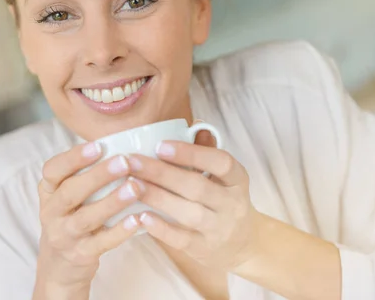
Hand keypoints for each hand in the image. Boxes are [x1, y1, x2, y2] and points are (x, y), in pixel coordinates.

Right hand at [34, 142, 142, 298]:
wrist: (59, 266)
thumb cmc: (71, 218)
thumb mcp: (66, 196)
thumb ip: (84, 173)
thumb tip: (122, 142)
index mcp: (48, 191)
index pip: (52, 170)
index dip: (74, 157)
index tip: (99, 145)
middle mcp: (52, 213)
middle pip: (71, 192)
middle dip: (98, 175)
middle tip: (125, 161)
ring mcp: (65, 235)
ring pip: (86, 218)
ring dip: (112, 201)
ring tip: (135, 187)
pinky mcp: (81, 255)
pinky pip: (101, 242)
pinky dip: (120, 231)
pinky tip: (138, 219)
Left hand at [128, 137, 261, 271]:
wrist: (243, 244)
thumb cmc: (224, 199)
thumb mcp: (225, 176)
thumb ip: (208, 151)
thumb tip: (196, 125)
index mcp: (238, 179)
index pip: (221, 162)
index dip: (191, 153)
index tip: (160, 145)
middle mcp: (232, 204)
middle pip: (197, 186)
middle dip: (161, 173)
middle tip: (132, 161)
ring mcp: (220, 229)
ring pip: (188, 212)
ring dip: (157, 197)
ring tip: (131, 184)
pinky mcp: (205, 249)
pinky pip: (182, 239)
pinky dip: (161, 228)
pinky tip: (141, 216)